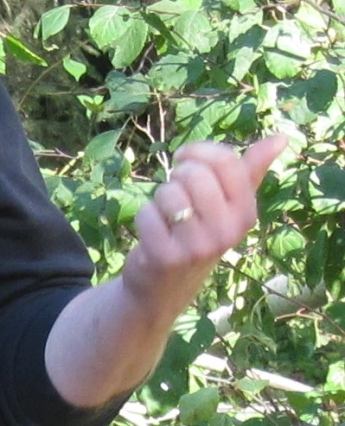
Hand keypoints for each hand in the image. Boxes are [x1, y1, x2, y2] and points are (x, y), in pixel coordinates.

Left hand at [121, 135, 287, 318]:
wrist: (165, 287)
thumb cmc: (197, 235)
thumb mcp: (227, 206)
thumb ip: (250, 171)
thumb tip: (281, 138)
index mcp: (246, 214)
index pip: (226, 161)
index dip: (198, 151)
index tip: (185, 159)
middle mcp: (227, 232)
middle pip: (194, 174)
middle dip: (176, 176)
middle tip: (176, 194)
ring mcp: (198, 247)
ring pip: (168, 192)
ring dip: (159, 199)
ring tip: (167, 217)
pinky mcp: (166, 257)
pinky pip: (147, 213)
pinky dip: (145, 218)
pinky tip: (154, 235)